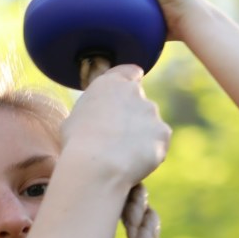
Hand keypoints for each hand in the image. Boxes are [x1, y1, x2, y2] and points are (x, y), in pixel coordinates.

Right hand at [60, 64, 170, 187]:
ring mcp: (152, 112)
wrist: (96, 165)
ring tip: (124, 155)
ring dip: (143, 136)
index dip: (131, 84)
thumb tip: (98, 119)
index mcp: (111, 83)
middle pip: (141, 103)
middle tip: (119, 139)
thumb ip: (94, 111)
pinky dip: (151, 152)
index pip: (131, 72)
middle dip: (134, 118)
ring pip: (151, 125)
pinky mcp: (163, 133)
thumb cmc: (77, 143)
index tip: (127, 98)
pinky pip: (158, 143)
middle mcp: (135, 92)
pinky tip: (134, 162)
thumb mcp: (75, 117)